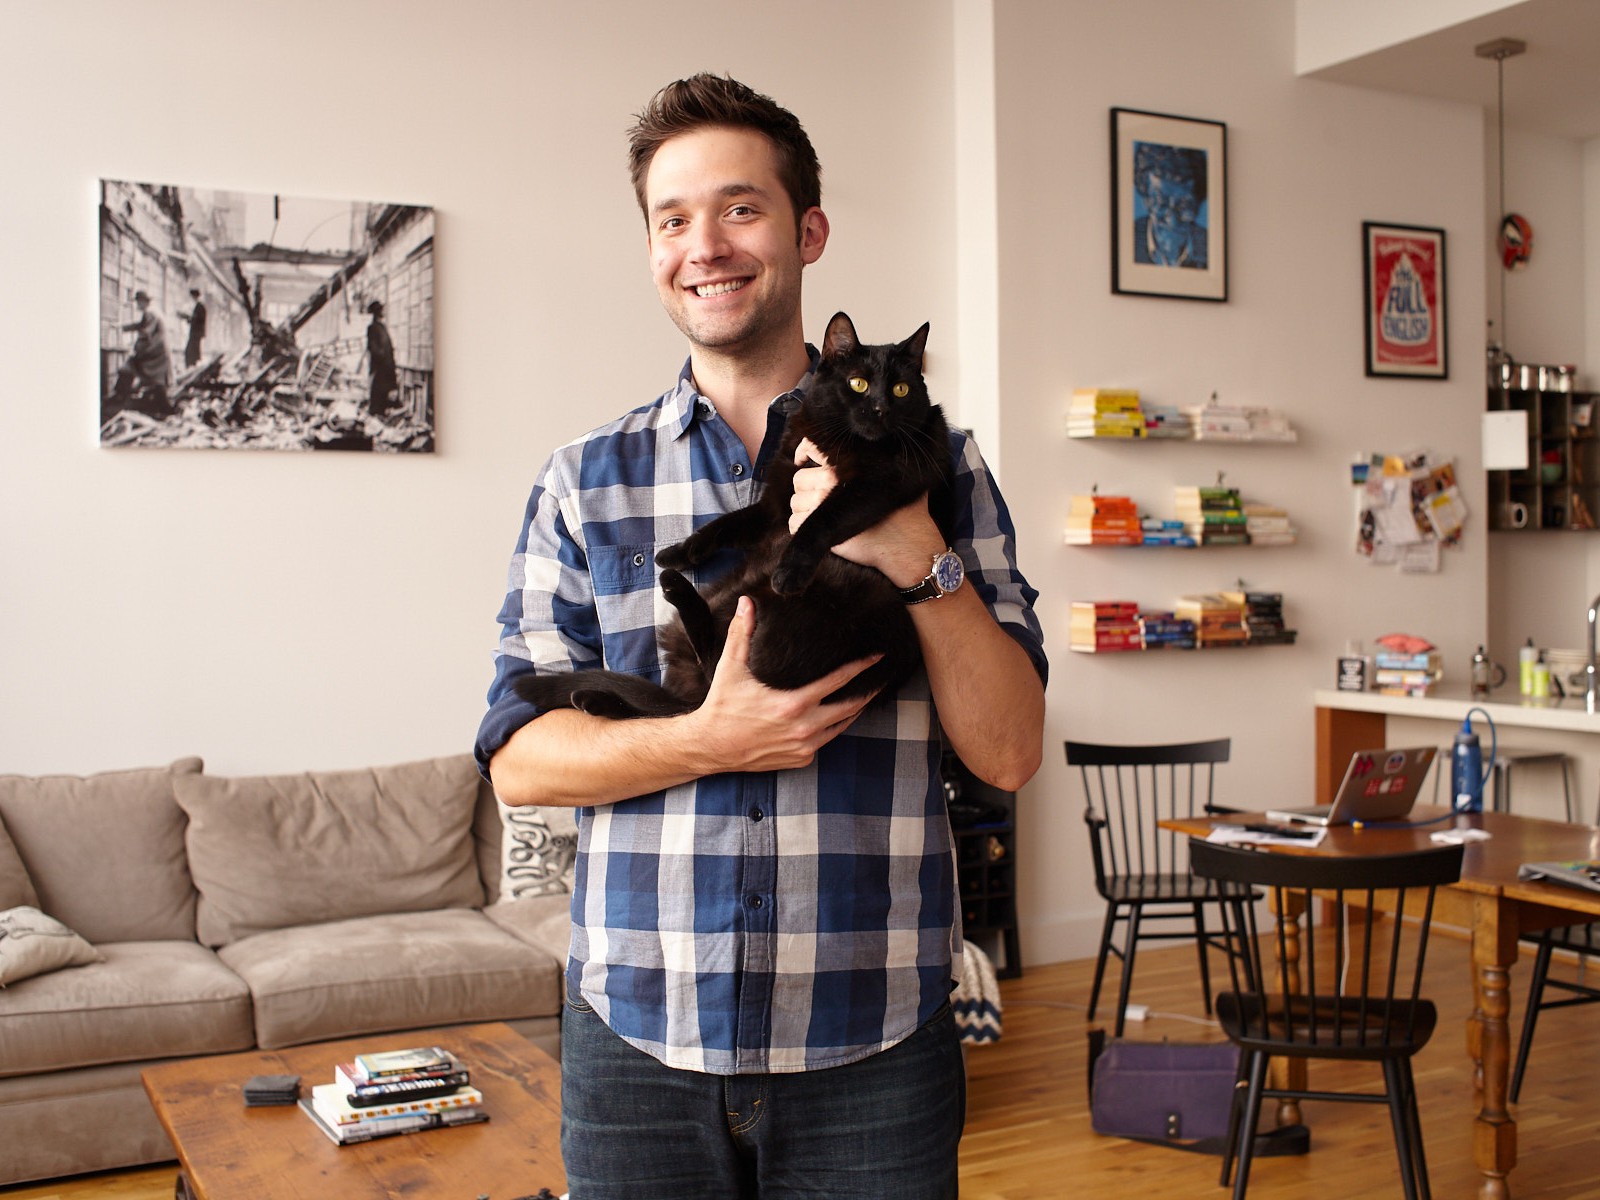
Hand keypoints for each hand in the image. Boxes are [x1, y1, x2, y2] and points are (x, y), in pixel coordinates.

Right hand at [687, 594, 880, 771]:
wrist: (711, 747)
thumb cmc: (722, 706)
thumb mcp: (731, 667)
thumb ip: (743, 633)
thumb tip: (748, 601)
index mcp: (793, 703)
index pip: (838, 681)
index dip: (861, 667)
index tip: (877, 656)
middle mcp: (804, 727)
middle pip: (850, 707)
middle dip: (869, 691)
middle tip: (882, 677)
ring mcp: (804, 747)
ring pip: (842, 727)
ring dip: (855, 711)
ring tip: (865, 695)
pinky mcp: (801, 759)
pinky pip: (825, 742)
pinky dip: (832, 728)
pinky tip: (834, 716)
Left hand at [787, 438, 943, 585]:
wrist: (905, 542)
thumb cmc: (905, 511)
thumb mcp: (900, 475)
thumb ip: (886, 460)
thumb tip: (884, 448)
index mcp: (848, 462)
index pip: (811, 447)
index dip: (803, 452)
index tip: (802, 459)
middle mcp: (832, 479)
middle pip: (799, 479)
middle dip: (807, 489)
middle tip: (822, 498)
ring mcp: (822, 504)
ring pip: (795, 502)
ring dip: (804, 509)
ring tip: (822, 516)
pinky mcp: (819, 528)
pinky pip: (794, 524)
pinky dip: (801, 528)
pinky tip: (819, 529)